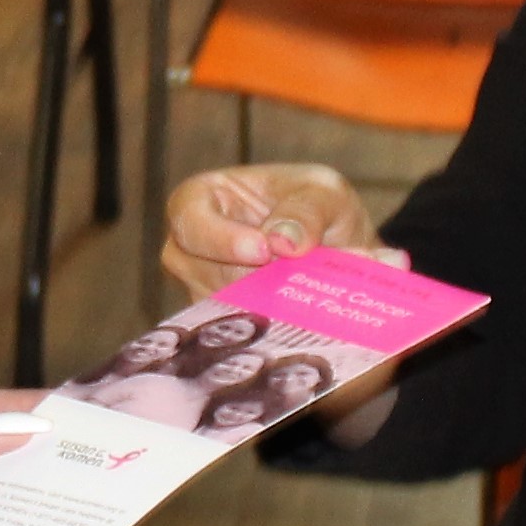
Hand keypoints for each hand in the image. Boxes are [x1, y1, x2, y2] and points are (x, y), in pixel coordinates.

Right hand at [161, 164, 395, 302]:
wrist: (336, 248)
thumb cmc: (317, 206)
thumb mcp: (323, 193)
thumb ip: (306, 211)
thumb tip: (283, 241)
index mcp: (199, 199)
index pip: (189, 220)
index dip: (221, 238)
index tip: (264, 251)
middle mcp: (189, 250)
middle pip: (204, 272)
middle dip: (255, 279)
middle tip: (299, 280)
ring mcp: (201, 291)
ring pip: (224, 307)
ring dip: (271, 304)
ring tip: (312, 295)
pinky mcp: (222, 324)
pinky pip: (241, 332)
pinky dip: (277, 325)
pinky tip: (305, 318)